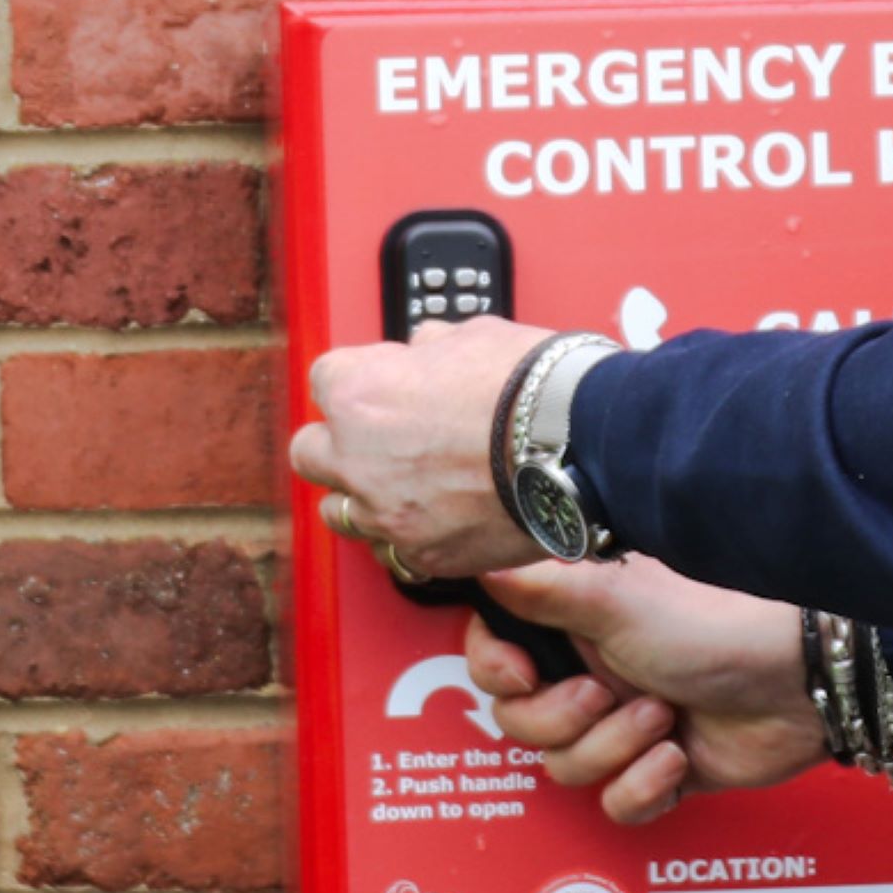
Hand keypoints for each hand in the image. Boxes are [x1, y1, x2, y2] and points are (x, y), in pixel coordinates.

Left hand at [291, 313, 542, 581]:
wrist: (582, 446)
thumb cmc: (532, 388)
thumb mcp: (473, 336)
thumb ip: (431, 349)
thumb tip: (426, 349)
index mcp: (359, 392)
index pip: (325, 379)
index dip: (362, 379)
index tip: (387, 383)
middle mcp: (357, 457)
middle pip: (311, 450)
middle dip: (339, 440)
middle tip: (377, 435)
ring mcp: (386, 512)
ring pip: (338, 511)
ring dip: (361, 495)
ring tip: (399, 484)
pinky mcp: (423, 555)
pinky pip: (392, 551)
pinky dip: (405, 536)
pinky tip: (431, 519)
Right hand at [466, 555, 829, 825]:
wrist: (802, 681)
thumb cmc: (718, 625)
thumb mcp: (618, 601)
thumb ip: (544, 589)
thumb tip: (483, 567)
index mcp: (577, 624)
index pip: (495, 654)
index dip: (495, 671)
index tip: (520, 673)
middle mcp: (595, 671)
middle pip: (521, 723)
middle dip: (561, 720)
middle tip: (608, 694)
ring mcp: (626, 724)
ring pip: (566, 768)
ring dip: (613, 750)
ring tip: (663, 719)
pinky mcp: (661, 770)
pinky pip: (615, 805)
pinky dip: (644, 788)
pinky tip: (679, 758)